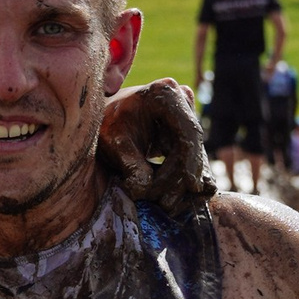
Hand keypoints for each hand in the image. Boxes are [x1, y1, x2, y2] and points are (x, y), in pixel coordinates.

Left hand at [99, 80, 214, 215]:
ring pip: (195, 156)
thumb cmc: (105, 126)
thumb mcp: (112, 143)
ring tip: (167, 206)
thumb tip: (145, 191)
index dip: (191, 160)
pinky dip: (184, 181)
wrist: (103, 121)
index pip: (187, 130)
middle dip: (182, 178)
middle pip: (192, 146)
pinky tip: (177, 201)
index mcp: (165, 93)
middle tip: (167, 204)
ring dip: (183, 184)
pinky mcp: (187, 135)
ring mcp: (187, 117)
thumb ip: (130, 165)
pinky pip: (193, 161)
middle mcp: (182, 100)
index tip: (191, 186)